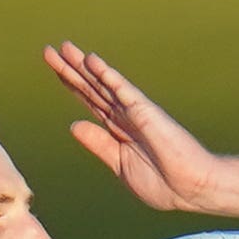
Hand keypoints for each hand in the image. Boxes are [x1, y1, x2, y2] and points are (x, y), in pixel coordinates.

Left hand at [44, 42, 218, 212]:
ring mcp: (134, 112)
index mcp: (117, 130)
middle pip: (91, 88)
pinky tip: (93, 63)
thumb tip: (74, 125)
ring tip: (65, 48)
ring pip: (103, 85)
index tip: (54, 67)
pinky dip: (108, 77)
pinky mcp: (146, 113)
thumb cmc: (161, 183)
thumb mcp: (119, 164)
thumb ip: (98, 143)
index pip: (89, 100)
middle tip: (49, 50)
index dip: (71, 83)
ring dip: (84, 67)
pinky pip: (123, 92)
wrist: (189, 190)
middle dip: (70, 69)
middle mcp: (123, 116)